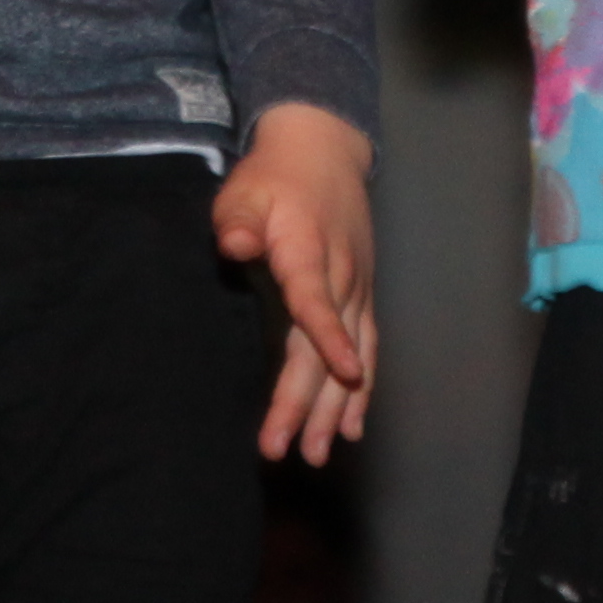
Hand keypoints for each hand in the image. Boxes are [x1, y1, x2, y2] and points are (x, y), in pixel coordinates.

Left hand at [215, 103, 375, 464]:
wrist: (323, 151)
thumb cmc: (274, 176)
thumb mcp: (244, 189)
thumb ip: (239, 219)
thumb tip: (235, 244)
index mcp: (309, 250)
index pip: (316, 297)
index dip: (328, 334)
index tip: (341, 371)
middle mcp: (341, 277)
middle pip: (326, 346)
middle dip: (310, 401)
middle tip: (290, 449)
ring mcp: (357, 289)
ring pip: (353, 356)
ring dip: (336, 407)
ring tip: (318, 452)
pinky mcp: (362, 297)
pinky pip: (367, 349)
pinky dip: (362, 391)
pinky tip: (352, 428)